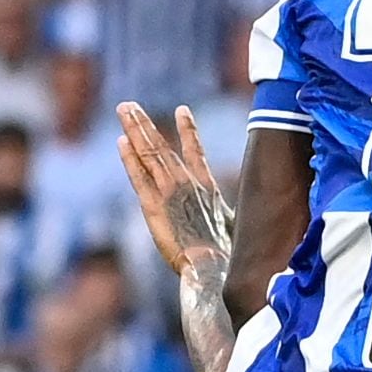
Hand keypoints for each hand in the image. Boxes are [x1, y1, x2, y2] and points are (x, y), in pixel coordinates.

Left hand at [114, 100, 231, 282]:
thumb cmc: (229, 256)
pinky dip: (130, 157)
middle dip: (145, 124)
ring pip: (149, 153)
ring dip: (136, 129)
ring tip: (124, 109)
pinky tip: (122, 140)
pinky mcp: (153, 206)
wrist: (214, 266)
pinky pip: (139, 175)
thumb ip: (232, 219)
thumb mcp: (236, 230)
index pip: (196, 151)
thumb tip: (249, 222)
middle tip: (130, 106)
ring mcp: (169, 192)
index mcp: (207, 188)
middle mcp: (187, 183)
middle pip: (162, 146)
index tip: (182, 110)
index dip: (188, 130)